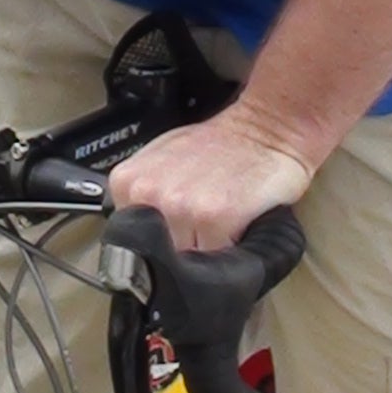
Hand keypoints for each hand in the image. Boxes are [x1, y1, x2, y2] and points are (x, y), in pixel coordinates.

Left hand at [107, 105, 312, 251]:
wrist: (263, 129)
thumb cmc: (217, 147)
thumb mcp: (161, 162)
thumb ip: (142, 199)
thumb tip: (133, 241)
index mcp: (128, 183)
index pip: (131, 242)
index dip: (157, 241)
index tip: (174, 229)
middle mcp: (148, 194)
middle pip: (157, 255)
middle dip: (180, 245)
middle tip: (200, 219)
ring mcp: (180, 207)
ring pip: (185, 263)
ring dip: (206, 250)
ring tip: (219, 217)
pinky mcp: (215, 218)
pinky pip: (215, 261)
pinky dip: (229, 248)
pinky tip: (235, 219)